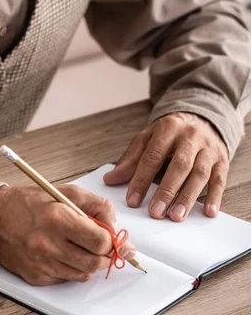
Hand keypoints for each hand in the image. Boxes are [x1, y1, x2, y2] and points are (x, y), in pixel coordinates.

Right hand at [0, 184, 135, 285]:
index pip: (100, 241)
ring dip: (89, 262)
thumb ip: (96, 205)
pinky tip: (63, 253)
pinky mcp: (36, 277)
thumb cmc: (29, 202)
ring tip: (81, 246)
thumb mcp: (65, 192)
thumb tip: (115, 226)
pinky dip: (71, 268)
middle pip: (95, 262)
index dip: (111, 240)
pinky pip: (66, 279)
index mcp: (58, 218)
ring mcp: (42, 264)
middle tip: (102, 245)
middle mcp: (49, 244)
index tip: (111, 237)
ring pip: (83, 274)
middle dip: (105, 255)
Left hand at [103, 113, 229, 221]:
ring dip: (188, 196)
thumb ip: (131, 159)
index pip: (153, 156)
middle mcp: (190, 137)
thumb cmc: (171, 132)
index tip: (133, 200)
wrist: (201, 118)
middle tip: (155, 212)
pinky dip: (215, 196)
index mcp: (167, 129)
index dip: (142, 179)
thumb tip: (110, 180)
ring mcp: (208, 148)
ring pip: (199, 173)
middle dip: (167, 190)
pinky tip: (208, 212)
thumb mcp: (148, 138)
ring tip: (176, 216)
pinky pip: (219, 179)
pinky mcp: (222, 160)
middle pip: (179, 165)